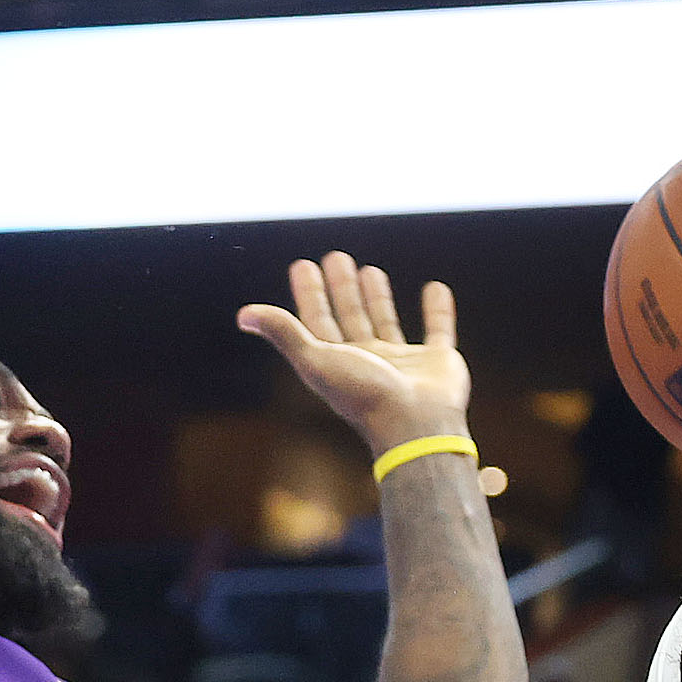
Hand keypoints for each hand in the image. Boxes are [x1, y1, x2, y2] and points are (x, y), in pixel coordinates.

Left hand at [238, 254, 473, 455]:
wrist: (415, 425)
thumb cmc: (364, 395)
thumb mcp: (316, 360)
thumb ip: (283, 333)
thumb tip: (242, 315)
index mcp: (336, 364)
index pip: (316, 322)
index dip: (308, 295)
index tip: (303, 265)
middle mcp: (366, 362)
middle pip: (348, 318)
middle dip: (340, 289)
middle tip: (335, 257)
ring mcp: (402, 364)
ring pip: (385, 322)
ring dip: (377, 298)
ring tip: (369, 269)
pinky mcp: (437, 362)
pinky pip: (439, 330)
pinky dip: (438, 310)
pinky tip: (435, 288)